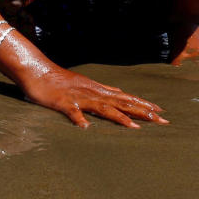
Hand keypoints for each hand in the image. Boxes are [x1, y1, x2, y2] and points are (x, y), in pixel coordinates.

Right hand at [20, 64, 168, 128]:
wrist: (37, 70)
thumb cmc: (59, 79)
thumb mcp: (84, 83)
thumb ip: (101, 89)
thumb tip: (118, 92)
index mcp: (97, 89)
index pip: (125, 97)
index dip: (143, 104)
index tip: (160, 111)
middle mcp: (92, 93)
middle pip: (121, 103)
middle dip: (141, 112)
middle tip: (162, 120)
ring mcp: (79, 98)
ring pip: (102, 108)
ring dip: (119, 117)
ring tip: (135, 127)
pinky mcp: (63, 103)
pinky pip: (72, 112)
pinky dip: (79, 119)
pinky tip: (85, 127)